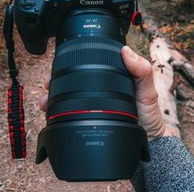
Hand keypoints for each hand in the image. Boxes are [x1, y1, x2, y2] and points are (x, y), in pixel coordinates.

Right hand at [39, 46, 172, 140]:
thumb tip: (126, 51)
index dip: (73, 63)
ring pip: (68, 93)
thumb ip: (142, 72)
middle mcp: (101, 87)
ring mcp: (94, 101)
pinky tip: (51, 112)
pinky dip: (57, 109)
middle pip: (73, 78)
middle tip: (47, 84)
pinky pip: (70, 109)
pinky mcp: (90, 114)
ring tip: (45, 101)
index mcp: (113, 76)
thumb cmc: (148, 116)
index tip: (59, 65)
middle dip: (56, 80)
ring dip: (53, 95)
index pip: (89, 64)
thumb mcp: (147, 92)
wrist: (146, 142)